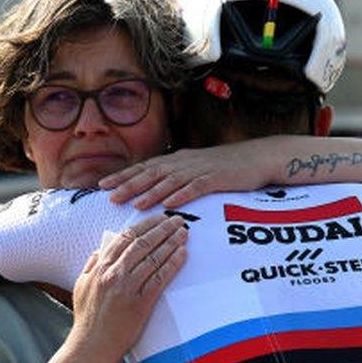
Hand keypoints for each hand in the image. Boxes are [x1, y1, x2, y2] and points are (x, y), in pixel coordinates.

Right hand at [70, 214, 187, 355]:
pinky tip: (182, 254)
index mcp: (100, 268)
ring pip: (153, 257)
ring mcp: (127, 289)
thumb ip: (91, 265)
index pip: (125, 237)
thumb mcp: (81, 286)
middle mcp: (113, 274)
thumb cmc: (87, 319)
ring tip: (184, 233)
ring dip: (171, 242)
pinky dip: (172, 264)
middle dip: (162, 228)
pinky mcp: (140, 304)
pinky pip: (159, 278)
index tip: (159, 217)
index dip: (145, 224)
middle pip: (142, 243)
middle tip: (177, 220)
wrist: (91, 347)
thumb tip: (101, 249)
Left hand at [98, 141, 274, 209]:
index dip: (124, 175)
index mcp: (178, 159)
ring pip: (170, 181)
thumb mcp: (197, 168)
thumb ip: (177, 176)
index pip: (145, 167)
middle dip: (129, 183)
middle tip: (108, 194)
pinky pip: (196, 187)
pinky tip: (169, 204)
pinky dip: (181, 195)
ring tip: (133, 203)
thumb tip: (157, 190)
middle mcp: (185, 162)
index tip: (103, 185)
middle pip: (151, 172)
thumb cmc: (227, 166)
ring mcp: (200, 170)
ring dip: (150, 192)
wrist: (257, 157)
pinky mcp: (216, 179)